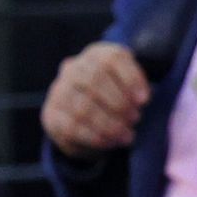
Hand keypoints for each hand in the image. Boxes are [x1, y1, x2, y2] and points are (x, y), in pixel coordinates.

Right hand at [42, 41, 149, 158]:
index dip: (131, 79)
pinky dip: (95, 137)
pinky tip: (110, 142)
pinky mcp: (51, 114)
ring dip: (109, 124)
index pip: (112, 59)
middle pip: (94, 80)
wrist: (90, 120)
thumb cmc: (118, 98)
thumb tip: (142, 98)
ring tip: (127, 135)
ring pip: (83, 107)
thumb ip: (137, 86)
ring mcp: (58, 90)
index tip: (145, 100)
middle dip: (119, 103)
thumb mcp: (131, 86)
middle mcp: (73, 68)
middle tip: (135, 119)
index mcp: (97, 55)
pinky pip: (72, 127)